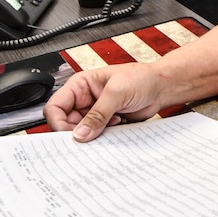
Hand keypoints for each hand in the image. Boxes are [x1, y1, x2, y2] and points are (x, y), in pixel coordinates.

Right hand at [42, 64, 176, 140]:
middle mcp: (84, 100)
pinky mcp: (105, 123)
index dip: (58, 122)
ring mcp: (94, 113)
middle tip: (89, 137)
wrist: (161, 88)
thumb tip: (80, 133)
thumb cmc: (142, 79)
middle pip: (65, 123)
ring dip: (92, 135)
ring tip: (109, 127)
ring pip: (80, 132)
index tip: (69, 135)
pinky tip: (116, 127)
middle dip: (76, 132)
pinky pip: (96, 136)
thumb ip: (98, 114)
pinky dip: (103, 138)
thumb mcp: (117, 93)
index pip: (56, 107)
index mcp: (80, 85)